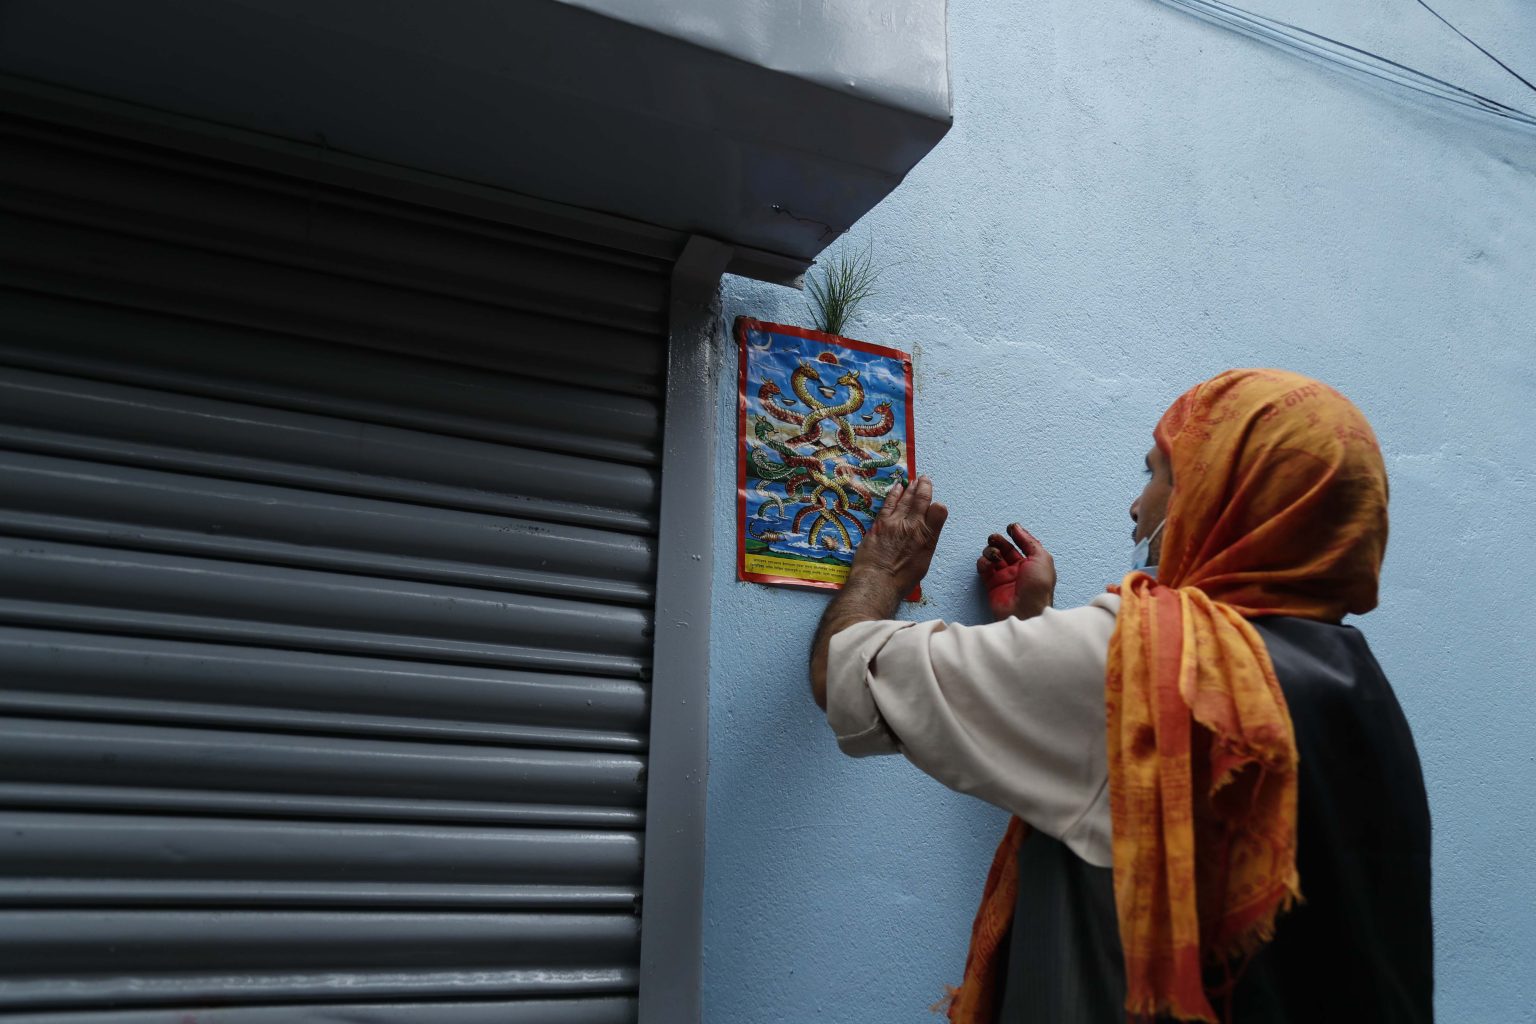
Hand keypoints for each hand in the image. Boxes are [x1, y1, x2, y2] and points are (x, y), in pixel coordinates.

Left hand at [849, 475, 948, 596]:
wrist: (877, 582)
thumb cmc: (901, 580)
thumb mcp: (922, 564)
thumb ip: (925, 545)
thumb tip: (924, 535)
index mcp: (928, 538)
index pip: (939, 512)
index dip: (937, 505)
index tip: (935, 503)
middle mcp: (914, 527)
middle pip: (921, 500)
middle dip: (924, 487)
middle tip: (925, 479)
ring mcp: (895, 522)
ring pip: (905, 499)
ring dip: (911, 488)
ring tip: (915, 480)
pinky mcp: (880, 523)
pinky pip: (889, 503)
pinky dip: (894, 493)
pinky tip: (898, 487)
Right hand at [976, 524, 1055, 620]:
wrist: (1025, 610)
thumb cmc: (1037, 587)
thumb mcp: (1042, 558)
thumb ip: (1030, 542)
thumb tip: (1017, 528)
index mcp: (1033, 564)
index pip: (1023, 544)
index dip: (1016, 534)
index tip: (1010, 527)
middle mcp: (1018, 570)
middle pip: (1005, 548)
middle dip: (999, 541)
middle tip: (994, 538)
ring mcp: (1004, 577)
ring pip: (993, 556)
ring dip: (991, 551)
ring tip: (994, 555)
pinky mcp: (991, 584)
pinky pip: (983, 568)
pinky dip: (983, 562)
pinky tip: (988, 563)